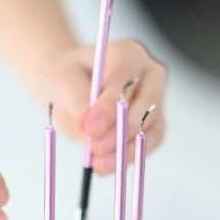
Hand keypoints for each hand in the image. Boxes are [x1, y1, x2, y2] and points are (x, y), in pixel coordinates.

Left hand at [46, 40, 166, 174]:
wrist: (72, 86)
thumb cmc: (69, 78)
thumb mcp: (63, 82)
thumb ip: (78, 101)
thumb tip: (90, 127)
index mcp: (128, 53)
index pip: (124, 80)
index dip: (109, 106)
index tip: (91, 128)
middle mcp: (149, 74)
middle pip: (145, 105)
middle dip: (120, 131)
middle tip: (95, 148)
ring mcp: (156, 100)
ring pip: (150, 128)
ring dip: (125, 150)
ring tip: (99, 164)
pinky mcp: (155, 124)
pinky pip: (149, 144)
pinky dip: (129, 158)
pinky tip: (107, 166)